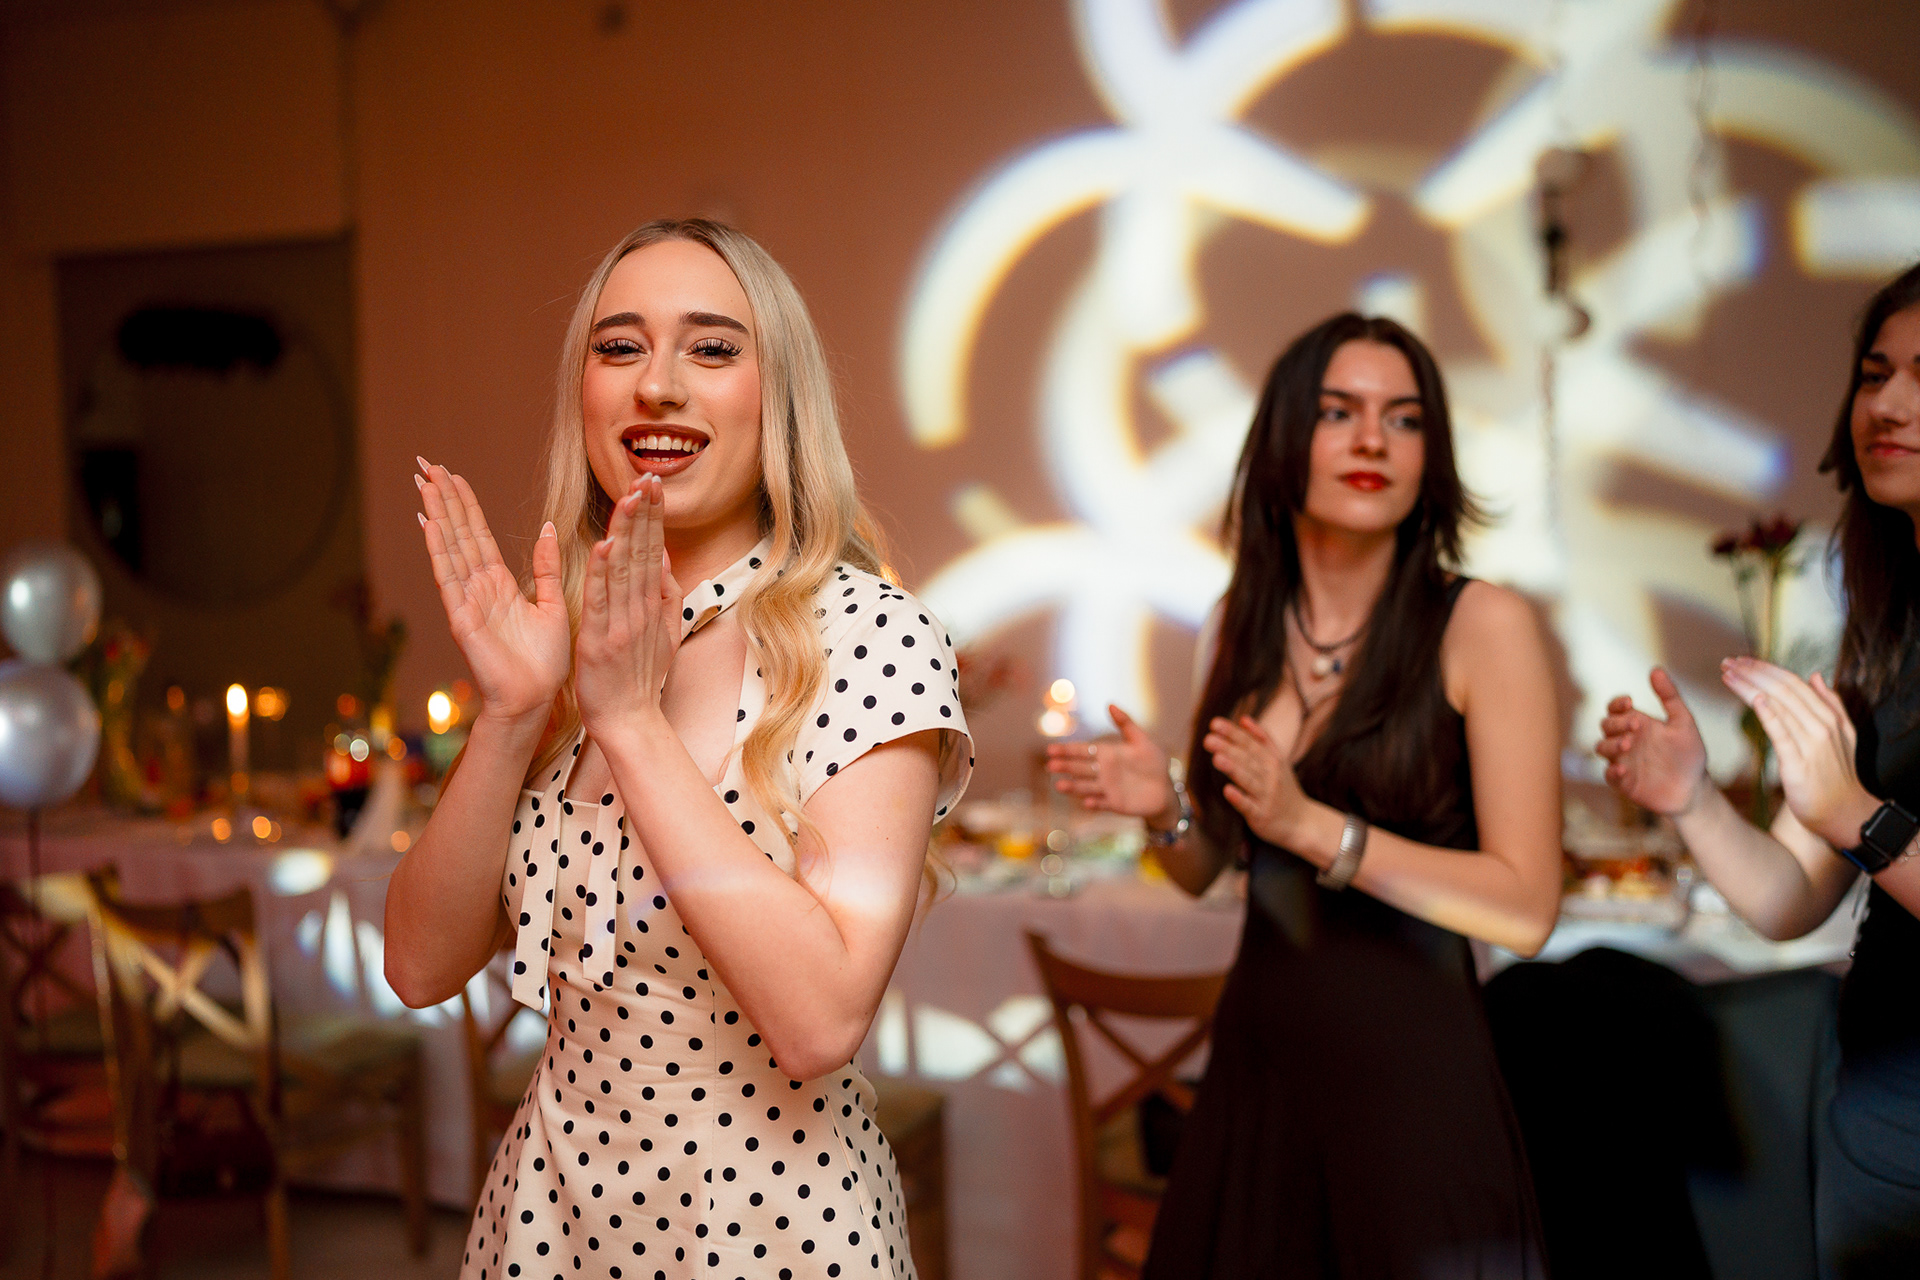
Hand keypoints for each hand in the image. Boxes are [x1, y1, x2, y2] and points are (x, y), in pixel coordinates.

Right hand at [417, 459, 568, 723]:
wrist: (535, 700)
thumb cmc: (543, 662)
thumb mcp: (552, 604)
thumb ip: (547, 568)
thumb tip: (549, 529)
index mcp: (499, 584)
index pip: (477, 535)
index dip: (464, 504)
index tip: (451, 474)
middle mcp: (478, 587)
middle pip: (457, 533)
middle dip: (443, 499)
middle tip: (425, 464)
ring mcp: (467, 601)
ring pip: (450, 548)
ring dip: (437, 515)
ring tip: (424, 483)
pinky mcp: (462, 618)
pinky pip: (449, 579)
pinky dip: (439, 551)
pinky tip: (429, 525)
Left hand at [574, 474, 683, 739]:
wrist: (630, 720)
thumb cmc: (642, 678)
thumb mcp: (664, 633)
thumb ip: (666, 594)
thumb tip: (664, 555)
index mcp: (652, 604)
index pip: (654, 550)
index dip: (653, 516)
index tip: (653, 484)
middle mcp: (640, 609)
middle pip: (643, 552)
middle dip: (644, 513)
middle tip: (647, 476)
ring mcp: (622, 623)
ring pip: (624, 569)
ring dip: (626, 531)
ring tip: (629, 497)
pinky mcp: (601, 639)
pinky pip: (601, 600)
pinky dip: (602, 572)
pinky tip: (604, 544)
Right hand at [1045, 706, 1171, 820]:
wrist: (1165, 789)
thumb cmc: (1153, 762)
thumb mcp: (1141, 740)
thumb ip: (1126, 724)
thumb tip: (1110, 704)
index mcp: (1106, 754)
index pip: (1082, 751)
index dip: (1066, 750)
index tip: (1050, 750)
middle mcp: (1102, 771)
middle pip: (1080, 769)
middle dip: (1065, 767)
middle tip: (1050, 766)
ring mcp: (1107, 788)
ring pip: (1086, 787)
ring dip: (1073, 787)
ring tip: (1059, 786)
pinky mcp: (1115, 804)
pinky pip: (1103, 803)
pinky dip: (1095, 803)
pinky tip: (1087, 802)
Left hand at [1203, 715, 1308, 851]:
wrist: (1303, 822)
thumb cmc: (1284, 789)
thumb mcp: (1279, 761)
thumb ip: (1262, 739)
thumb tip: (1243, 718)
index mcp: (1273, 760)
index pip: (1250, 743)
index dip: (1233, 733)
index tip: (1214, 724)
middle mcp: (1271, 776)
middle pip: (1247, 759)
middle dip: (1228, 748)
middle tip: (1208, 739)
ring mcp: (1267, 796)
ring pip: (1248, 780)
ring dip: (1233, 769)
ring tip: (1216, 759)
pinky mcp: (1262, 815)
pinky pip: (1249, 806)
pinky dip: (1239, 798)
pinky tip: (1227, 791)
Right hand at [1595, 667, 1709, 817]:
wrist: (1694, 789)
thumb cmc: (1689, 755)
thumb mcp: (1684, 722)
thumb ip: (1670, 696)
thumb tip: (1655, 669)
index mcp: (1638, 724)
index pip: (1615, 709)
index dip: (1617, 703)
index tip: (1630, 702)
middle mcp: (1626, 740)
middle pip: (1606, 726)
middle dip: (1617, 723)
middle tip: (1637, 725)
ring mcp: (1622, 761)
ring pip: (1602, 748)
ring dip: (1612, 744)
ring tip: (1629, 744)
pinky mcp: (1623, 783)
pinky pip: (1609, 775)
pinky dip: (1612, 771)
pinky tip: (1623, 769)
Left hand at [1720, 658, 1878, 848]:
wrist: (1844, 812)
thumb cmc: (1837, 774)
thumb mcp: (1843, 734)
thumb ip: (1830, 704)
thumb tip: (1816, 675)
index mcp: (1828, 715)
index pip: (1793, 682)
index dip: (1765, 668)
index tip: (1742, 660)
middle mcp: (1821, 725)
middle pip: (1782, 689)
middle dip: (1752, 673)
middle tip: (1727, 662)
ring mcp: (1811, 743)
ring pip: (1779, 705)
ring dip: (1750, 687)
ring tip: (1728, 675)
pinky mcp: (1798, 763)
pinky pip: (1782, 734)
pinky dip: (1769, 714)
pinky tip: (1754, 700)